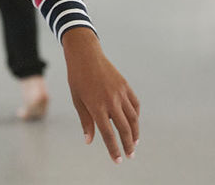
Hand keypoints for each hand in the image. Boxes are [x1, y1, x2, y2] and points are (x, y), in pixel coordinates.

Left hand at [63, 27, 139, 163]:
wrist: (85, 55)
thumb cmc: (77, 78)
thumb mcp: (77, 100)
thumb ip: (86, 121)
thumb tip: (89, 141)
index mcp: (97, 107)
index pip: (108, 134)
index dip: (114, 149)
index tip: (118, 160)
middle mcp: (111, 101)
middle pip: (124, 129)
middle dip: (128, 145)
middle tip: (130, 155)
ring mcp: (120, 93)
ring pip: (133, 118)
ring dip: (135, 132)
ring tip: (134, 143)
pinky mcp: (125, 86)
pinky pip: (135, 105)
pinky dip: (136, 116)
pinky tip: (134, 123)